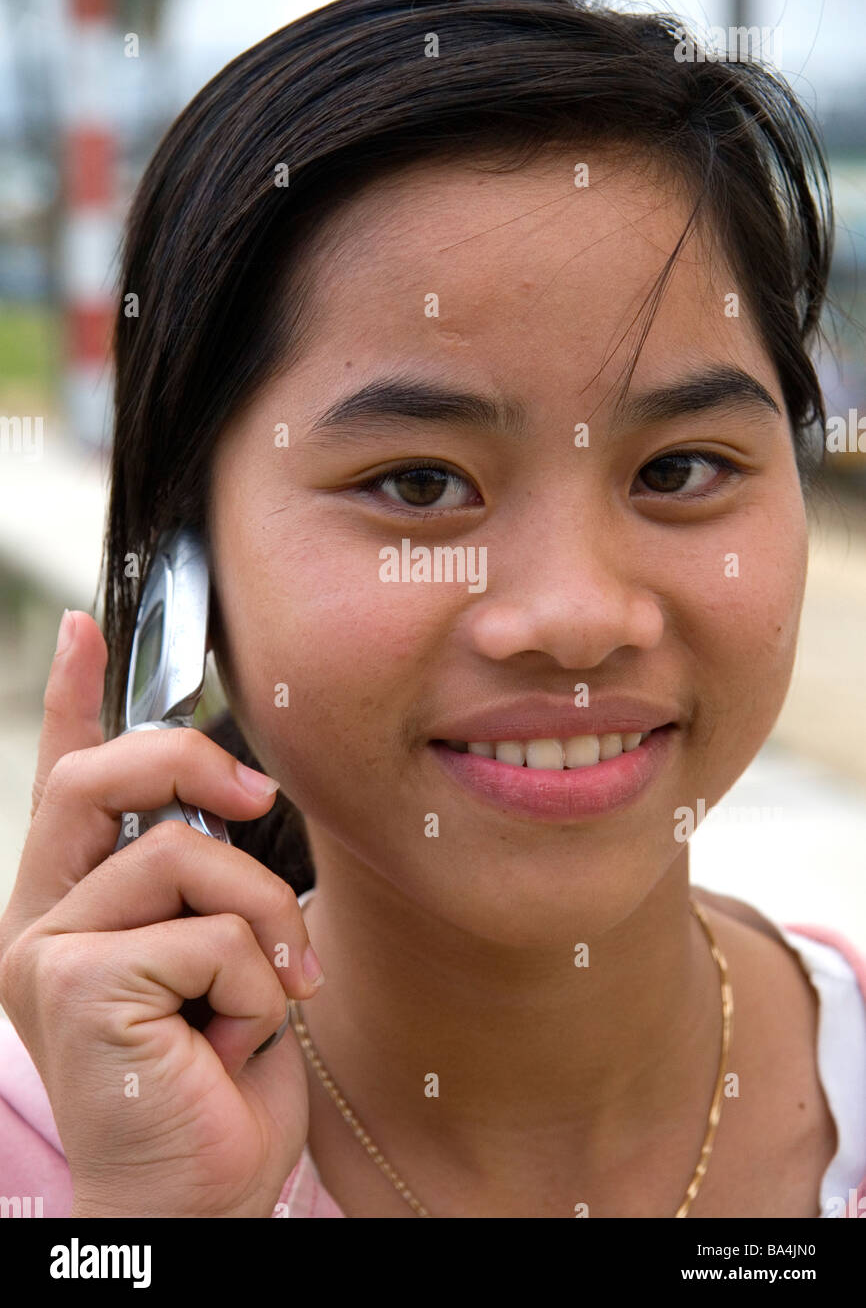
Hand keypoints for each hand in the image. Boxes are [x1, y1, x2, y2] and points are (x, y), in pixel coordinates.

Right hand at [0, 610, 322, 1216]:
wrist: (207, 1194)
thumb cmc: (219, 1079)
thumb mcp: (225, 954)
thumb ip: (209, 881)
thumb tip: (234, 799)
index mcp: (79, 904)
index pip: (65, 780)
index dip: (76, 696)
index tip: (84, 626)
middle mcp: (43, 920)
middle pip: (102, 777)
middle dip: (193, 764)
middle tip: (259, 801)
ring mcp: (45, 952)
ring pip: (183, 854)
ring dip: (262, 917)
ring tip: (276, 988)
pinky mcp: (72, 986)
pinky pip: (205, 930)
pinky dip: (253, 980)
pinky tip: (235, 1039)